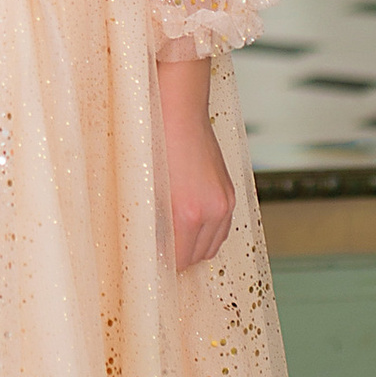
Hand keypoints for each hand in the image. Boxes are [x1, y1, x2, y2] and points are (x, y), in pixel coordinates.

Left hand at [156, 52, 235, 270]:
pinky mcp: (230, 192)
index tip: (151, 268)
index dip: (164, 267)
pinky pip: (222, 228)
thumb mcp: (145, 186)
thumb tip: (151, 245)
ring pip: (213, 245)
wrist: (179, 108)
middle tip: (158, 254)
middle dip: (178, 259)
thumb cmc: (154, 141)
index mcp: (187, 213)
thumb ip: (152, 220)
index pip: (179, 260)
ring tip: (173, 240)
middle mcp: (212, 211)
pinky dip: (207, 232)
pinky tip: (190, 224)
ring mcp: (225, 202)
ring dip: (195, 247)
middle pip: (197, 257)